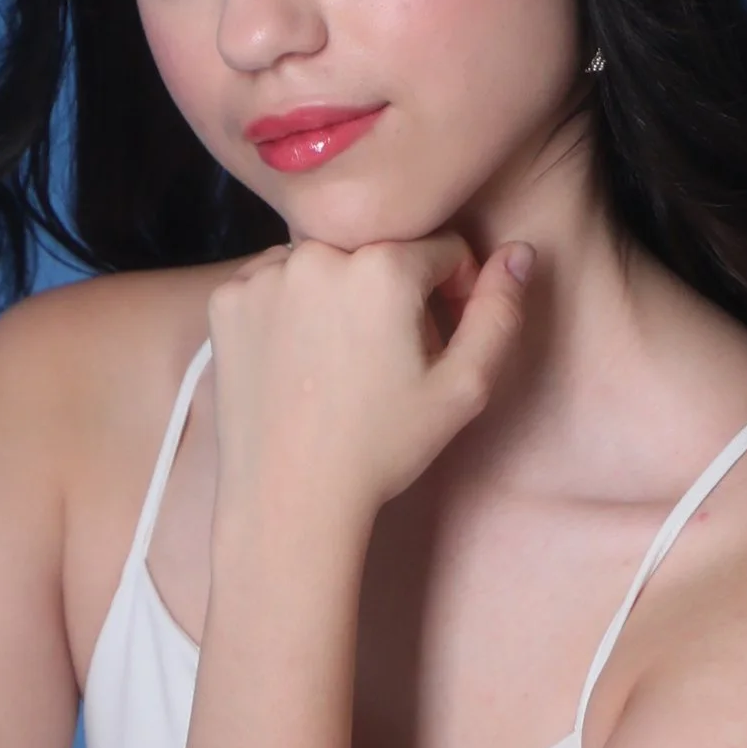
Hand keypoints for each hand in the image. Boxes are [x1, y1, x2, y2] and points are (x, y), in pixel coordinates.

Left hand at [205, 231, 533, 530]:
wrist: (289, 499)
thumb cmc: (380, 450)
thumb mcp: (463, 390)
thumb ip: (500, 314)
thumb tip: (519, 254)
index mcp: (382, 268)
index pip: (440, 248)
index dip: (452, 293)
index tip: (437, 341)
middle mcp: (317, 254)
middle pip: (378, 250)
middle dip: (392, 291)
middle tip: (386, 358)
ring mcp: (263, 274)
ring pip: (325, 261)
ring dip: (339, 292)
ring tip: (339, 361)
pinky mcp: (226, 299)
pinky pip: (275, 280)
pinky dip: (290, 306)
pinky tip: (299, 360)